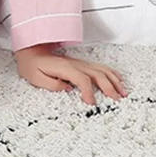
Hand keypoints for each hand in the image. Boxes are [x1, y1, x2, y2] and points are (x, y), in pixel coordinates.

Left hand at [14, 44, 128, 104]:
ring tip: (123, 93)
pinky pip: (99, 67)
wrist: (31, 53)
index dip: (88, 91)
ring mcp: (79, 63)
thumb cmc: (32, 66)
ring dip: (114, 80)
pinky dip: (111, 74)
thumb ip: (51, 84)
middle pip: (96, 74)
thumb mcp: (36, 77)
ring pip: (101, 69)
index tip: (91, 103)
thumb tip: (67, 88)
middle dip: (108, 87)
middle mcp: (75, 64)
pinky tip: (118, 80)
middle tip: (116, 101)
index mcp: (64, 68)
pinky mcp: (81, 64)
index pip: (82, 79)